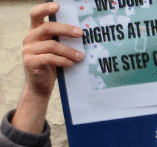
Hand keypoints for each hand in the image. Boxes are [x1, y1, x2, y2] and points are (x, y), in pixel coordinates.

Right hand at [15, 2, 82, 133]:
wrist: (41, 86)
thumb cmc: (53, 65)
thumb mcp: (57, 50)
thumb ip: (62, 40)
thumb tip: (84, 33)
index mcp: (35, 31)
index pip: (36, 14)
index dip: (45, 8)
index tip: (58, 6)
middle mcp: (29, 38)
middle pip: (47, 27)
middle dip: (65, 29)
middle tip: (81, 33)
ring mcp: (28, 50)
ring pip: (51, 45)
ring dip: (69, 51)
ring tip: (81, 57)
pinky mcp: (30, 62)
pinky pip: (49, 58)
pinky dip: (62, 61)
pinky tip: (71, 64)